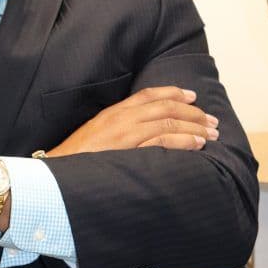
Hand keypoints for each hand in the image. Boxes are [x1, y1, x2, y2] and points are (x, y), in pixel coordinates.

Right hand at [46, 86, 218, 156]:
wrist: (55, 174)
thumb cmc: (75, 160)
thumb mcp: (95, 136)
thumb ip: (116, 130)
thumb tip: (140, 134)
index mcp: (113, 112)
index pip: (148, 95)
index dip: (173, 93)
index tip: (192, 97)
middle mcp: (121, 118)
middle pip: (165, 107)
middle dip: (192, 112)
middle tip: (211, 120)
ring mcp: (125, 133)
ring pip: (169, 123)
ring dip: (194, 127)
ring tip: (211, 134)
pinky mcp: (128, 149)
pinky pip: (163, 141)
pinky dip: (184, 141)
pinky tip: (197, 145)